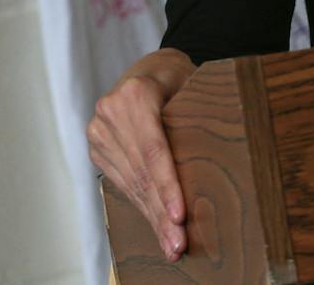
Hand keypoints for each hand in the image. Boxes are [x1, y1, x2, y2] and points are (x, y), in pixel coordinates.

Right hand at [88, 49, 193, 259]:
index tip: (179, 215)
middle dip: (161, 212)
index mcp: (135, 94)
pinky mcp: (97, 146)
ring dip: (151, 216)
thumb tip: (217, 166)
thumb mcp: (192, 88)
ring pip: (130, 182)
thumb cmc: (178, 80)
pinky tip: (156, 226)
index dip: (166, 185)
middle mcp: (110, 111)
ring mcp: (98, 130)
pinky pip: (121, 183)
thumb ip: (197, 120)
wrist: (150, 69)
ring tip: (171, 245)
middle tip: (178, 244)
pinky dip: (141, 206)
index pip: (153, 149)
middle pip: (141, 171)